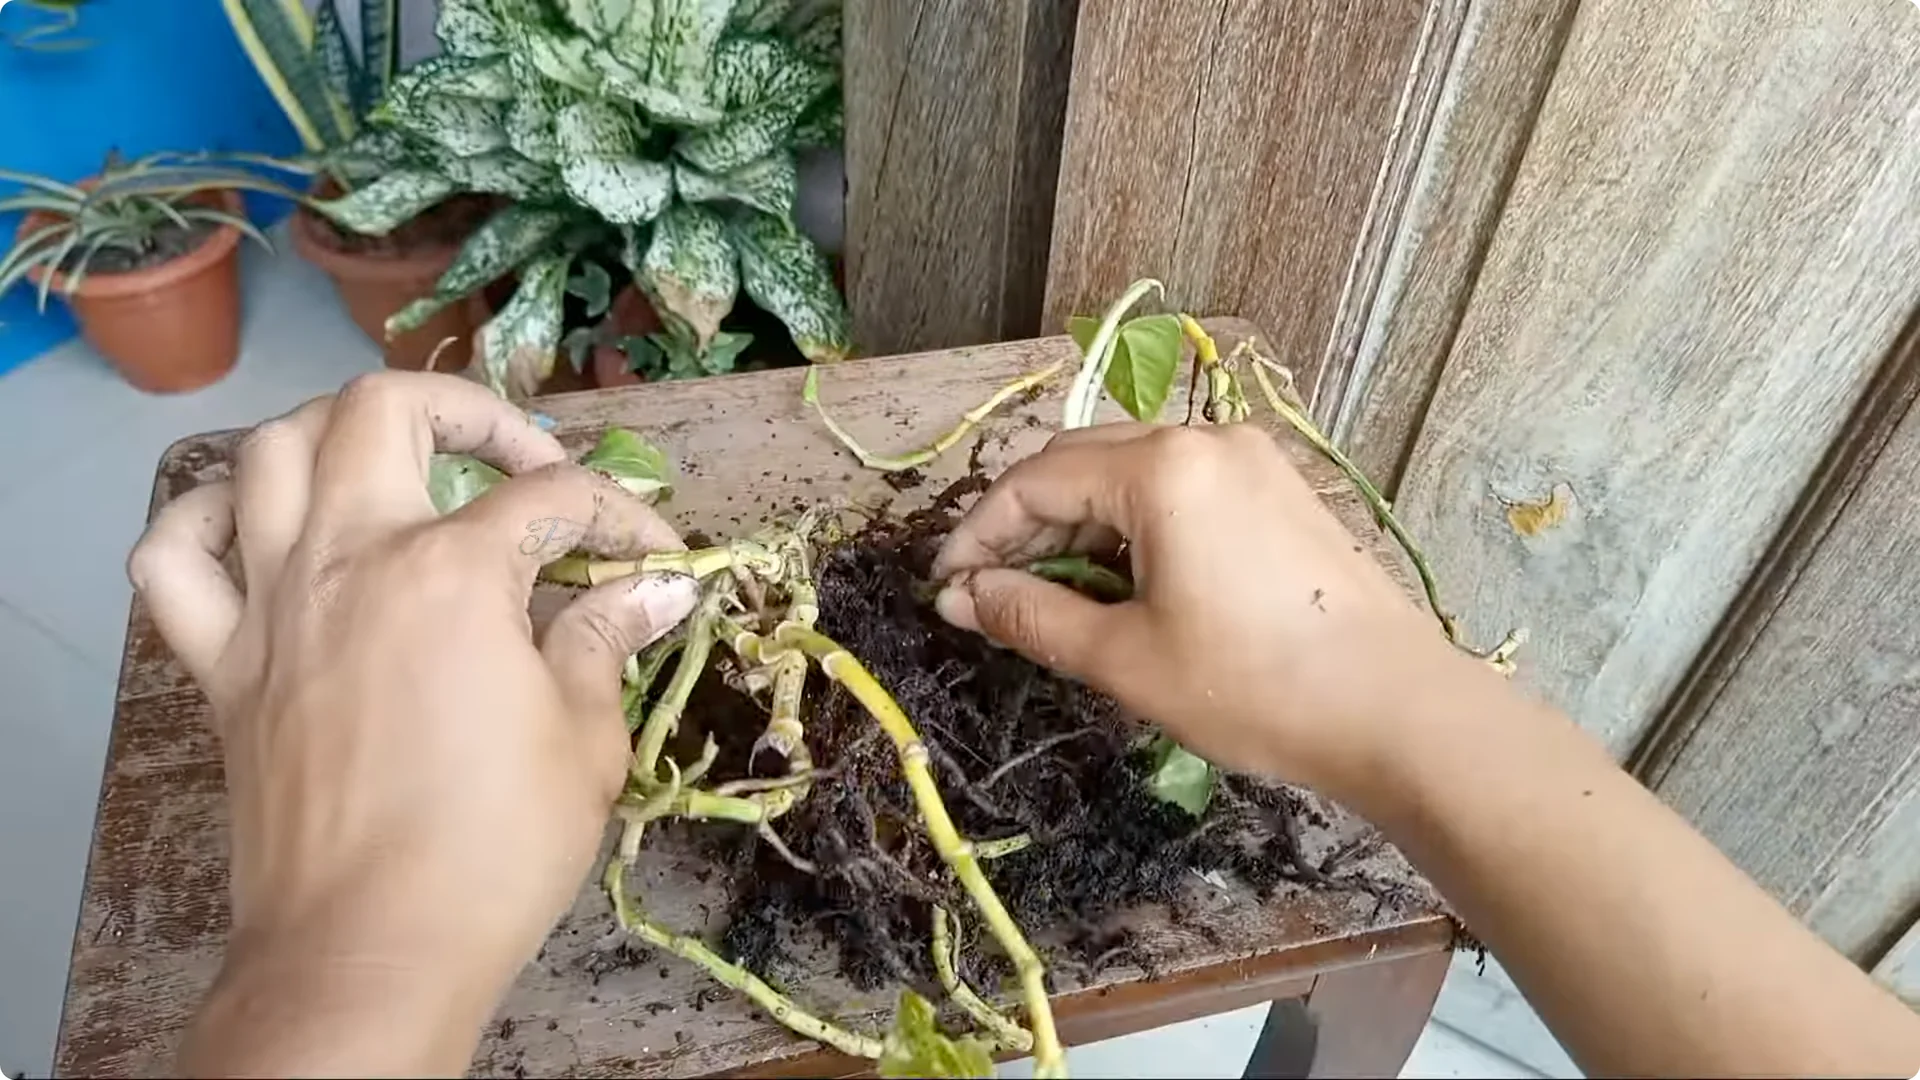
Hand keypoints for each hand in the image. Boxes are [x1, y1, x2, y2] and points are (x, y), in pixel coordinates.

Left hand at [128, 372, 694, 1074]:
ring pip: (270, 451)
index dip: (620, 514)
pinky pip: (177, 557)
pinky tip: (258, 526)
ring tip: (397, 468)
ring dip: (338, 434)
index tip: (655, 556)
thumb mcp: (585, 742)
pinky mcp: (223, 665)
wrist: (368, 952)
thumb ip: (607, 640)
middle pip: (386, 411)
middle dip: (473, 413)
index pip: (551, 499)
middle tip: (524, 467)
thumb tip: (654, 589)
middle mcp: (349, 558)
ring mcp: (272, 605)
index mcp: (451, 571)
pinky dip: (207, 517)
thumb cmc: (493, 852)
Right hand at [932, 423, 1462, 801]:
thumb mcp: (1124, 659)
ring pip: (1131, 474)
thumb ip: (1030, 615)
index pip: (1035, 480)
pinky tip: (1119, 584)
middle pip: (1081, 463)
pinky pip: (1180, 489)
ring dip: (1078, 527)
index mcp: (1162, 467)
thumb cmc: (1253, 687)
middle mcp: (1205, 438)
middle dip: (1024, 526)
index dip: (978, 534)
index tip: (941, 588)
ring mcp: (1250, 459)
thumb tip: (959, 597)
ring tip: (1046, 598)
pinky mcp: (1279, 489)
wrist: (1398, 712)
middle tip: (984, 594)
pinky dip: (1133, 527)